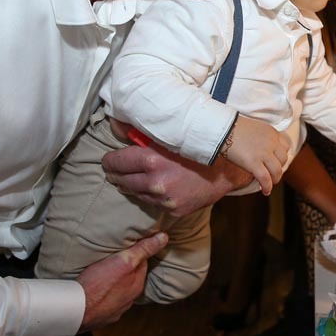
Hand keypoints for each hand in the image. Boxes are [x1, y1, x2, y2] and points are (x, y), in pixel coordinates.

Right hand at [76, 231, 168, 330]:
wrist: (75, 310)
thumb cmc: (97, 285)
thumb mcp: (123, 261)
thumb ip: (143, 250)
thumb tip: (163, 238)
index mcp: (137, 285)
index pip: (142, 263)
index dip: (136, 253)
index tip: (130, 245)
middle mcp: (129, 299)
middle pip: (131, 278)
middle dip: (126, 268)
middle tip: (116, 258)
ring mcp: (116, 310)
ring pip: (119, 291)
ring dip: (115, 283)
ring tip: (104, 273)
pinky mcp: (102, 316)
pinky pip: (106, 303)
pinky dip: (104, 296)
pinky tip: (96, 291)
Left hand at [102, 117, 249, 213]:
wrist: (227, 168)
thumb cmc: (197, 147)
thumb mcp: (168, 136)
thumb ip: (140, 132)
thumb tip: (115, 125)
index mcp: (151, 161)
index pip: (115, 163)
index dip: (109, 161)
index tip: (108, 161)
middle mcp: (155, 183)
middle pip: (122, 181)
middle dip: (116, 175)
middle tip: (114, 171)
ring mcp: (165, 200)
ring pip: (136, 194)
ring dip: (132, 186)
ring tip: (132, 179)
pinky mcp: (174, 210)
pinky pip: (153, 203)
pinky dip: (151, 196)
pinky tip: (156, 188)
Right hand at [223, 115, 288, 195]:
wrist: (222, 128)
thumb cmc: (232, 127)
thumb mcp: (253, 128)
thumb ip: (260, 137)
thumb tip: (258, 147)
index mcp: (271, 132)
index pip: (285, 146)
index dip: (282, 155)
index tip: (277, 161)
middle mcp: (271, 142)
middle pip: (283, 159)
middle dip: (279, 168)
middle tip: (273, 173)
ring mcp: (264, 153)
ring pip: (277, 171)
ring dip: (275, 179)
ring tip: (270, 183)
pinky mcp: (254, 163)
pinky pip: (265, 179)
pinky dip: (267, 187)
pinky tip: (266, 191)